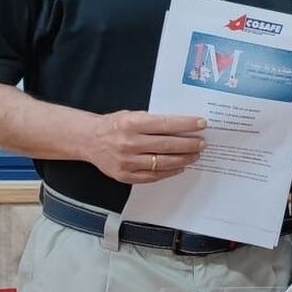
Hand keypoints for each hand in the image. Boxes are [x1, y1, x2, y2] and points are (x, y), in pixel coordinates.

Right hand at [86, 111, 206, 183]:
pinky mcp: (125, 176)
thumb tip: (182, 126)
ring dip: (183, 159)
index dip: (186, 124)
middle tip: (202, 143)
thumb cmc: (114, 125)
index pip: (165, 124)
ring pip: (162, 163)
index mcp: (131, 124)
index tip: (202, 124)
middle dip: (189, 144)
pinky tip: (180, 167)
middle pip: (166, 145)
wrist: (89, 140)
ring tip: (195, 155)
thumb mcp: (131, 115)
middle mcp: (129, 143)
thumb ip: (152, 121)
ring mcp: (127, 162)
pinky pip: (152, 176)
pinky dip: (169, 172)